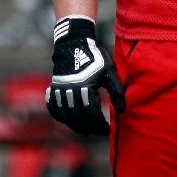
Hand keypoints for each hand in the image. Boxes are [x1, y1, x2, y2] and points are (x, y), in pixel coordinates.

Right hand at [46, 16, 124, 134]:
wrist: (74, 44)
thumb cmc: (95, 57)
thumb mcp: (109, 71)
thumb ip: (116, 90)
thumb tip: (123, 109)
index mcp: (86, 87)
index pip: (92, 114)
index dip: (100, 125)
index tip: (107, 130)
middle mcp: (71, 91)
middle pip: (78, 118)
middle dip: (89, 128)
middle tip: (97, 132)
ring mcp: (60, 91)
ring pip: (66, 116)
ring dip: (75, 126)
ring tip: (86, 130)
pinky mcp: (53, 89)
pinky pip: (54, 109)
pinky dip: (60, 117)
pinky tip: (68, 120)